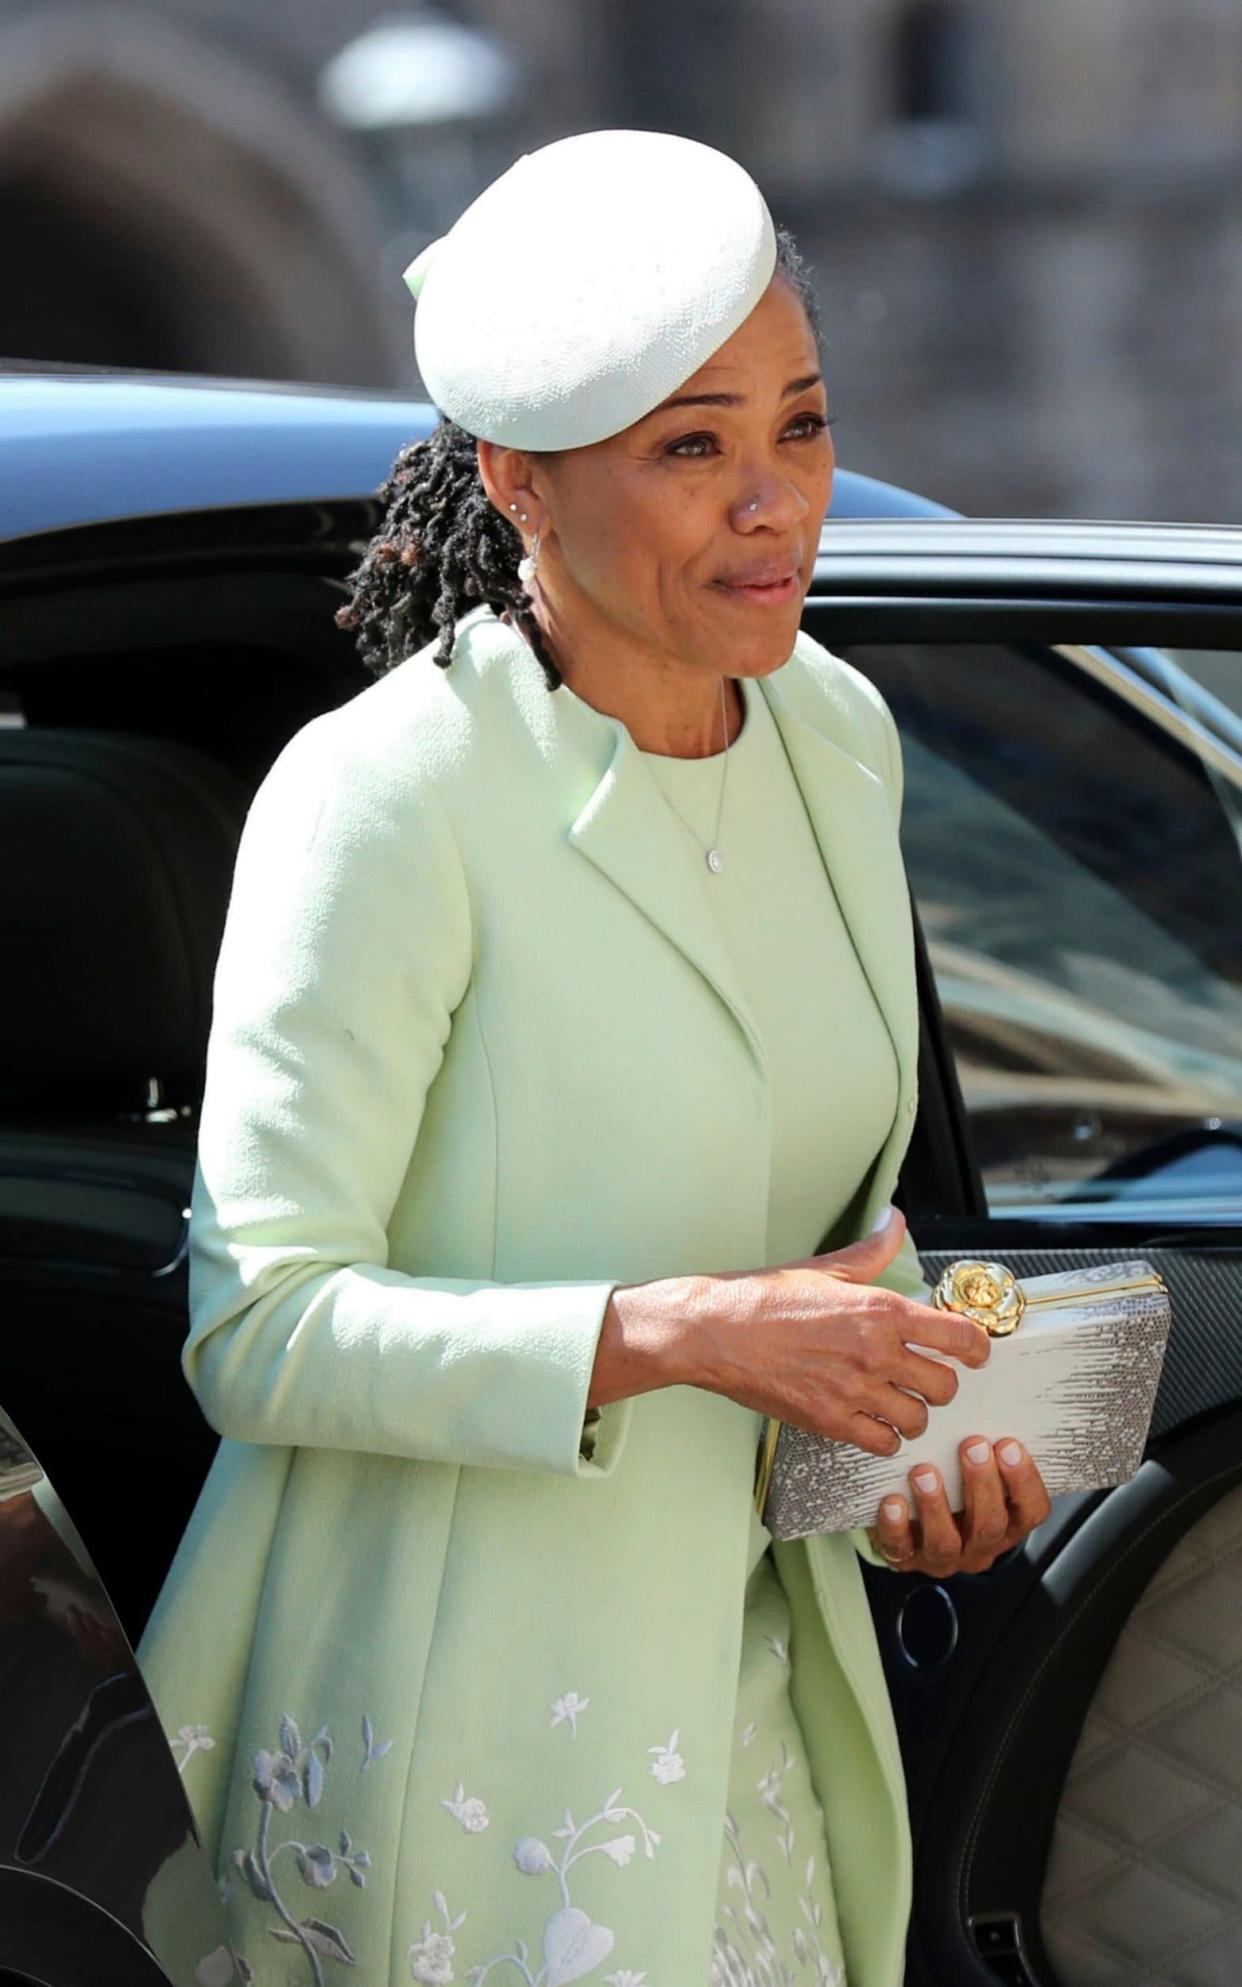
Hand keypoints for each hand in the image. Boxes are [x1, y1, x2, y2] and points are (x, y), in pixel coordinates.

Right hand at [613, 1205, 991, 1450]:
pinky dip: (883, 1436)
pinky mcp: (830, 1421)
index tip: (974, 1352)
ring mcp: (854, 1391)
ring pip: (918, 1419)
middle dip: (940, 1382)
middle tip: (924, 1376)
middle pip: (946, 1385)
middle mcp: (875, 1353)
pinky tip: (870, 1420)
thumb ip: (872, 1249)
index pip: (960, 1337)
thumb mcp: (826, 1267)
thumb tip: (893, 1221)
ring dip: (912, 1412)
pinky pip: (883, 1443)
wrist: (714, 1332)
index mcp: (880, 1310)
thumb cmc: (764, 1299)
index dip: (977, 1348)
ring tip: (896, 1401)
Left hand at [867, 1436, 1051, 1575]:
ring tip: (924, 1472)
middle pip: (990, 1525)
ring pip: (946, 1543)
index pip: (1031, 1510)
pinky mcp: (907, 1559)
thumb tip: (991, 1392)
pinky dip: (896, 1527)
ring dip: (936, 1506)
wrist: (915, 1528)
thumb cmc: (954, 1487)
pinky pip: (901, 1550)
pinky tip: (892, 1502)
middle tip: (972, 1446)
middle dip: (982, 1485)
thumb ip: (989, 1449)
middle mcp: (980, 1545)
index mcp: (1008, 1523)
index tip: (1009, 1445)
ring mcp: (944, 1557)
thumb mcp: (981, 1471)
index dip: (1024, 1481)